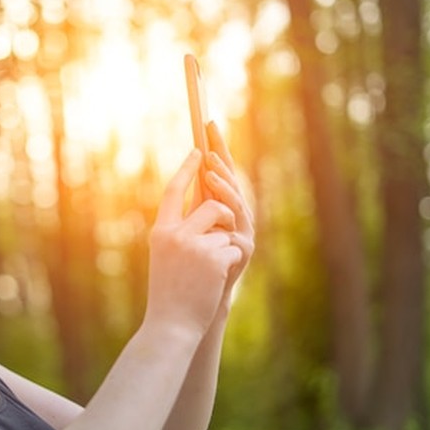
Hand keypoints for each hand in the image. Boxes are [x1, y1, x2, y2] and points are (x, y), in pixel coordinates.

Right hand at [142, 151, 243, 338]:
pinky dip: (229, 264)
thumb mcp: (168, 256)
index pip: (173, 191)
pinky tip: (213, 281)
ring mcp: (194, 245)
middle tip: (217, 239)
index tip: (199, 150)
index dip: (187, 169)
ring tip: (207, 272)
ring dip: (224, 247)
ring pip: (225, 229)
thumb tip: (206, 205)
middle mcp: (174, 234)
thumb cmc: (170, 293)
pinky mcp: (213, 258)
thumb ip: (181, 231)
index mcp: (160, 232)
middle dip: (222, 217)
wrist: (171, 325)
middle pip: (210, 206)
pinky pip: (233, 247)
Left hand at [199, 123, 254, 303]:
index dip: (215, 146)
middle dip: (221, 156)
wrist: (191, 306)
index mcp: (219, 207)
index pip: (217, 170)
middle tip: (210, 137)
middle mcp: (235, 215)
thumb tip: (187, 166)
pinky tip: (215, 200)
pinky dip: (226, 210)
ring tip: (209, 169)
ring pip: (235, 200)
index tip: (207, 122)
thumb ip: (190, 202)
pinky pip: (236, 224)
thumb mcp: (184, 229)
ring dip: (222, 183)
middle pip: (231, 179)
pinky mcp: (245, 248)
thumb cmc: (186, 269)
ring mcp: (242, 231)